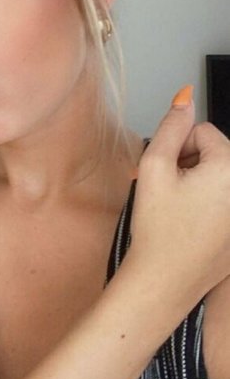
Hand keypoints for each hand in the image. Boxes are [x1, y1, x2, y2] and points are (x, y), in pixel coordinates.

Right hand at [128, 86, 229, 303]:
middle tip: (170, 195)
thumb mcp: (154, 167)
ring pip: (219, 177)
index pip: (201, 132)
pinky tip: (192, 226)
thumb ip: (171, 126)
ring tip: (179, 211)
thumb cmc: (158, 229)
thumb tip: (186, 95)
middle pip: (215, 153)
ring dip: (198, 185)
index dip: (176, 150)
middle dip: (190, 166)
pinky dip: (210, 207)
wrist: (164, 282)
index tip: (167, 177)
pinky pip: (225, 202)